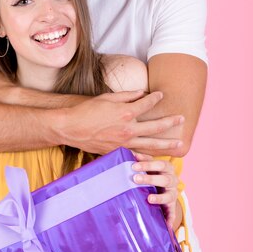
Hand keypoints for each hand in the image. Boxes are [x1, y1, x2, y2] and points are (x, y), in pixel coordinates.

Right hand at [61, 91, 183, 154]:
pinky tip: (157, 158)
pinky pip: (137, 155)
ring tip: (179, 143)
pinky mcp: (117, 151)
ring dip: (166, 144)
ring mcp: (124, 142)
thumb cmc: (86, 110)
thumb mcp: (107, 98)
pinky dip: (148, 157)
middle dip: (170, 122)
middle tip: (181, 119)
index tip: (161, 95)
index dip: (155, 98)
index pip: (147, 104)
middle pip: (156, 126)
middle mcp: (128, 129)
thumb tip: (141, 93)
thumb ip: (126, 96)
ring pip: (151, 144)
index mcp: (126, 112)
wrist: (71, 128)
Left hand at [131, 159, 179, 228]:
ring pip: (169, 196)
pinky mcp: (172, 206)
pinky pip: (172, 213)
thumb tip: (128, 152)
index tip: (133, 165)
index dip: (147, 164)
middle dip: (150, 179)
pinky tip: (166, 225)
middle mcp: (172, 180)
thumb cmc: (152, 173)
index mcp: (167, 168)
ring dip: (159, 198)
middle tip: (135, 179)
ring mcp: (173, 193)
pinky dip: (169, 219)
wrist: (163, 187)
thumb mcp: (148, 166)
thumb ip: (140, 160)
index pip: (159, 164)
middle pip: (164, 179)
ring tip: (149, 199)